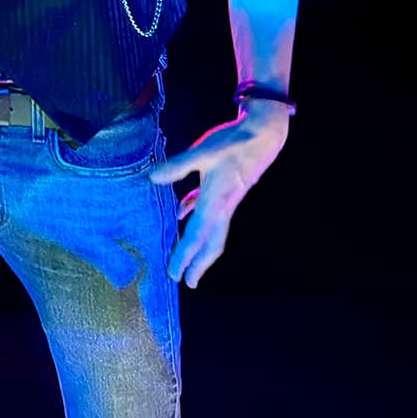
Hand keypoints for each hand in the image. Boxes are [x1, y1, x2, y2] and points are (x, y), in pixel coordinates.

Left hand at [149, 101, 290, 286]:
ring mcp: (227, 199)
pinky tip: (181, 214)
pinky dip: (195, 218)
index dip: (184, 256)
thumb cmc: (234, 142)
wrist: (263, 134)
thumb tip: (153, 178)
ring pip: (213, 230)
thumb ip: (178, 166)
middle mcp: (223, 206)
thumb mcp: (203, 152)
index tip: (174, 274)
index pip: (197, 235)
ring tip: (186, 258)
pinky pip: (209, 211)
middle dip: (198, 264)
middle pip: (211, 243)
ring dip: (199, 246)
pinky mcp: (226, 189)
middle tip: (186, 282)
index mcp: (216, 201)